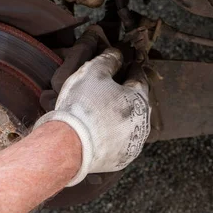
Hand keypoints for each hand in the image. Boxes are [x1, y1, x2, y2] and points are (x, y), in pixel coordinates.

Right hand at [34, 48, 150, 185]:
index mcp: (139, 98)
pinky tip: (103, 131)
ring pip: (132, 123)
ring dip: (123, 116)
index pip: (139, 78)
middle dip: (129, 93)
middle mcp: (143, 122)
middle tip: (118, 87)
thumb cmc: (83, 106)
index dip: (132, 69)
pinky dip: (115, 135)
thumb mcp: (93, 72)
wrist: (70, 145)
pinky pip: (122, 142)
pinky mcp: (123, 158)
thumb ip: (108, 60)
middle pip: (138, 102)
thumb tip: (117, 53)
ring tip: (108, 110)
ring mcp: (134, 143)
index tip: (130, 64)